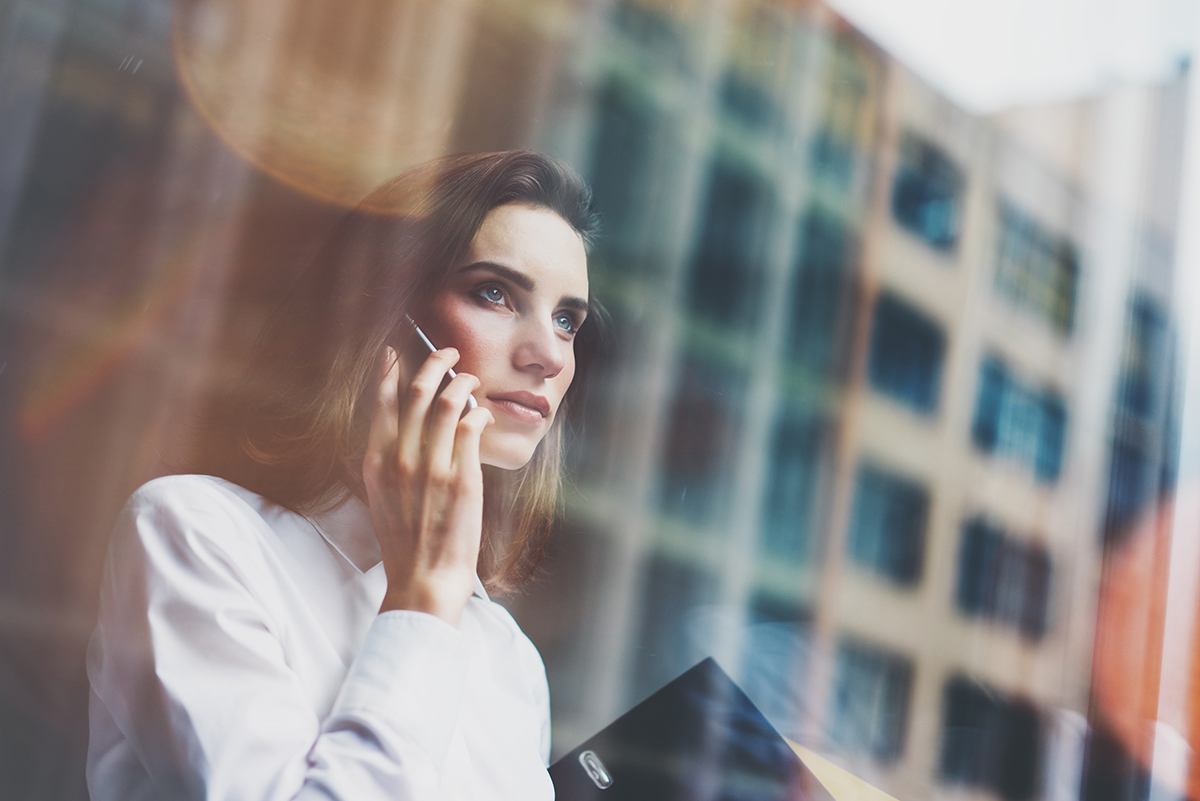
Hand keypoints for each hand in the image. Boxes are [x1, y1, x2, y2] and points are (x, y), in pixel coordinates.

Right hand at [362, 346, 494, 625]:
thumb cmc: (406, 544)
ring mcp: (431, 468)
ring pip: (447, 403)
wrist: (422, 581)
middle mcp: (400, 459)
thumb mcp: (384, 498)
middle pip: (417, 392)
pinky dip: (478, 413)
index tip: (395, 351)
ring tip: (471, 379)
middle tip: (449, 353)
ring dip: (463, 383)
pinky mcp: (461, 479)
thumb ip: (390, 463)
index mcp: (376, 462)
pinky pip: (471, 428)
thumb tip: (405, 433)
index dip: (390, 371)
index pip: (381, 402)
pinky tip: (482, 414)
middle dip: (435, 363)